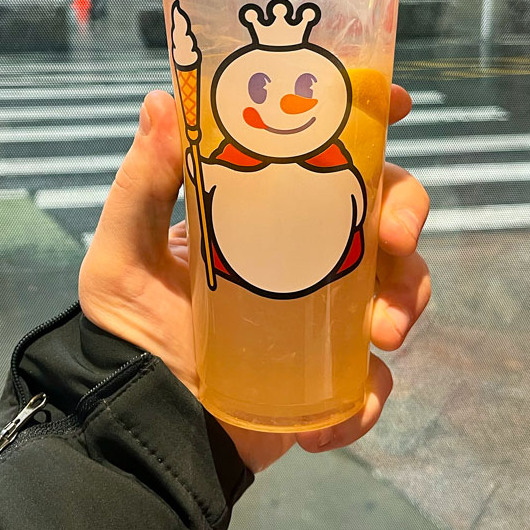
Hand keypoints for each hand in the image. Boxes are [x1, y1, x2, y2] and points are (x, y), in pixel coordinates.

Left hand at [79, 87, 431, 472]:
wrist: (144, 428)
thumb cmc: (130, 332)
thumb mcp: (123, 254)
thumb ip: (141, 185)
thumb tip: (160, 101)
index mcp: (264, 215)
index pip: (327, 155)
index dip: (369, 123)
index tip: (394, 105)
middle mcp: (306, 256)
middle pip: (382, 211)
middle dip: (406, 215)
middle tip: (397, 238)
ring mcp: (326, 317)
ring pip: (400, 287)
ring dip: (407, 301)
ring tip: (382, 334)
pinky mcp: (332, 378)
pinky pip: (376, 378)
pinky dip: (370, 395)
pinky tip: (343, 411)